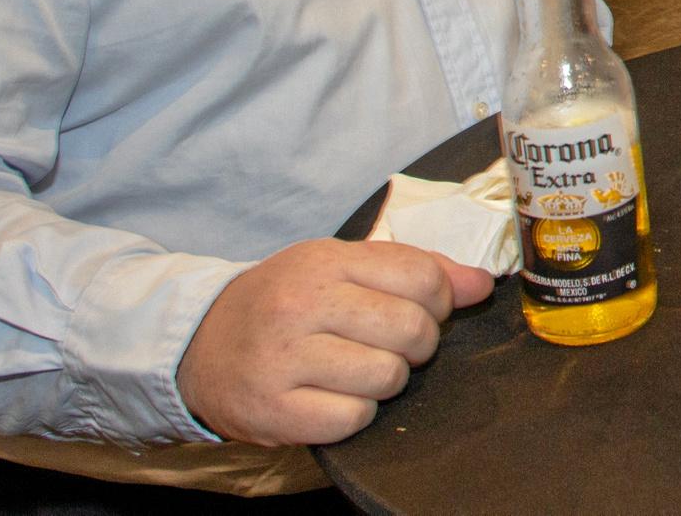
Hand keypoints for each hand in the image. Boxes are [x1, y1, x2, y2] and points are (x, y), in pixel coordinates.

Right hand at [175, 239, 491, 447]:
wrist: (198, 345)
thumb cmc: (283, 302)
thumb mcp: (340, 267)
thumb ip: (415, 269)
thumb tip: (482, 285)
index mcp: (324, 262)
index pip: (421, 275)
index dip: (439, 299)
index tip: (422, 308)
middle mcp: (301, 306)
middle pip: (411, 329)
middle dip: (418, 344)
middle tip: (392, 345)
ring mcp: (283, 360)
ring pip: (388, 377)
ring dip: (387, 380)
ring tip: (358, 369)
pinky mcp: (273, 412)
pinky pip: (352, 419)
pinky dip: (355, 414)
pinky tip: (334, 397)